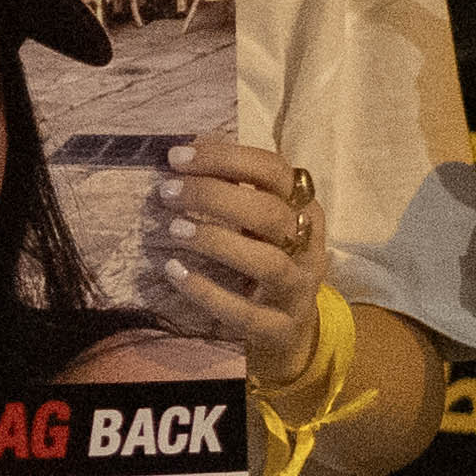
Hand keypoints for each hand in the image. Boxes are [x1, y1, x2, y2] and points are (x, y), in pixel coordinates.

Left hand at [142, 137, 333, 382]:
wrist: (290, 332)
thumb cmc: (265, 260)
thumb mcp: (256, 221)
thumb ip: (234, 184)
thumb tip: (195, 143)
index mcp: (304, 209)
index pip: (274, 171)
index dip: (226, 158)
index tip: (177, 157)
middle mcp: (309, 246)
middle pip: (270, 213)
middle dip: (214, 197)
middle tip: (167, 193)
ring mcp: (299, 290)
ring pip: (267, 262)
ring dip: (216, 241)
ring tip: (173, 229)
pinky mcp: (281, 330)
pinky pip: (246, 313)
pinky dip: (208, 292)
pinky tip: (174, 272)